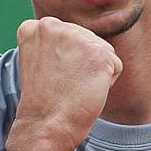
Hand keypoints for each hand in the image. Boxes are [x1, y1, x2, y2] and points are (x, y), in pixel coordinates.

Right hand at [7, 17, 122, 150]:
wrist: (45, 125)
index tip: (50, 77)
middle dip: (82, 65)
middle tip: (63, 85)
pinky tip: (86, 92)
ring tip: (74, 88)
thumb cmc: (44, 101)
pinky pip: (115, 66)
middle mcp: (53, 25)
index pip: (69, 36)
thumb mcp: (40, 62)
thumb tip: (79, 41)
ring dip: (95, 73)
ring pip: (103, 51)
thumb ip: (55, 43)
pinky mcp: (97, 52)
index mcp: (35, 27)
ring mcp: (75, 37)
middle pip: (87, 40)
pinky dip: (106, 83)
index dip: (64, 61)